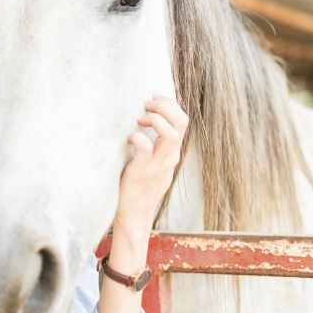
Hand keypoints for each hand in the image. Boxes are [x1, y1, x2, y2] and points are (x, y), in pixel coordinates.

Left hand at [115, 94, 188, 234]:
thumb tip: (151, 122)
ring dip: (156, 119)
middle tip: (147, 104)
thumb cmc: (140, 186)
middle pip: (182, 122)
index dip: (171, 103)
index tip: (155, 97)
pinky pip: (146, 149)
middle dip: (166, 106)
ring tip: (140, 118)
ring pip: (171, 135)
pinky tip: (129, 138)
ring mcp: (157, 166)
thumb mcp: (156, 164)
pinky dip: (138, 138)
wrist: (134, 215)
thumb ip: (158, 146)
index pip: (183, 121)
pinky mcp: (142, 173)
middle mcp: (169, 158)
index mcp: (172, 153)